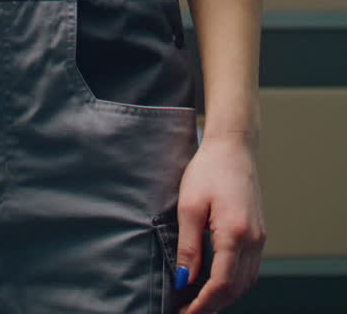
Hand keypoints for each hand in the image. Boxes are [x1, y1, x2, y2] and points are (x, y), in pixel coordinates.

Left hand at [173, 134, 265, 313]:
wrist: (233, 147)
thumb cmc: (209, 170)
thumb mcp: (189, 206)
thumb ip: (188, 247)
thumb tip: (184, 280)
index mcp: (235, 233)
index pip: (222, 284)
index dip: (203, 304)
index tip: (184, 313)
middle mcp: (253, 240)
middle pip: (236, 288)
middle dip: (213, 305)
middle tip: (188, 311)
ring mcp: (260, 238)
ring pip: (246, 282)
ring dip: (224, 296)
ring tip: (199, 302)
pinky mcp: (259, 233)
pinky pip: (250, 269)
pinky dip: (234, 282)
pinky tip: (217, 282)